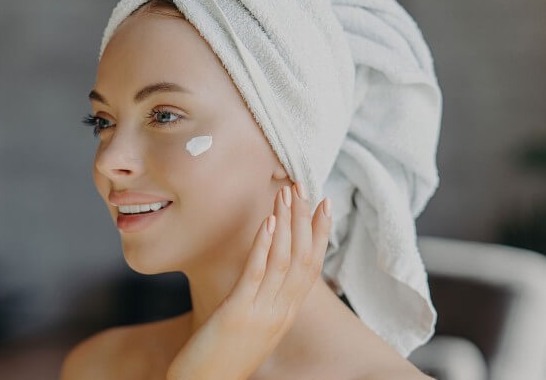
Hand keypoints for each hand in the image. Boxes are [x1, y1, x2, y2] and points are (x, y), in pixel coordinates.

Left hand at [167, 182, 331, 379]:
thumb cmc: (221, 358)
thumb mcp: (251, 326)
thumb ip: (261, 300)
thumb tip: (264, 273)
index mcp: (286, 313)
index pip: (312, 267)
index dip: (320, 233)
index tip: (324, 204)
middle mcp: (281, 312)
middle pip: (303, 258)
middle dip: (306, 219)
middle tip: (303, 186)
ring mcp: (263, 313)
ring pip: (284, 260)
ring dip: (287, 222)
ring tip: (286, 193)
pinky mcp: (239, 314)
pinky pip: (256, 273)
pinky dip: (264, 244)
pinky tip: (268, 221)